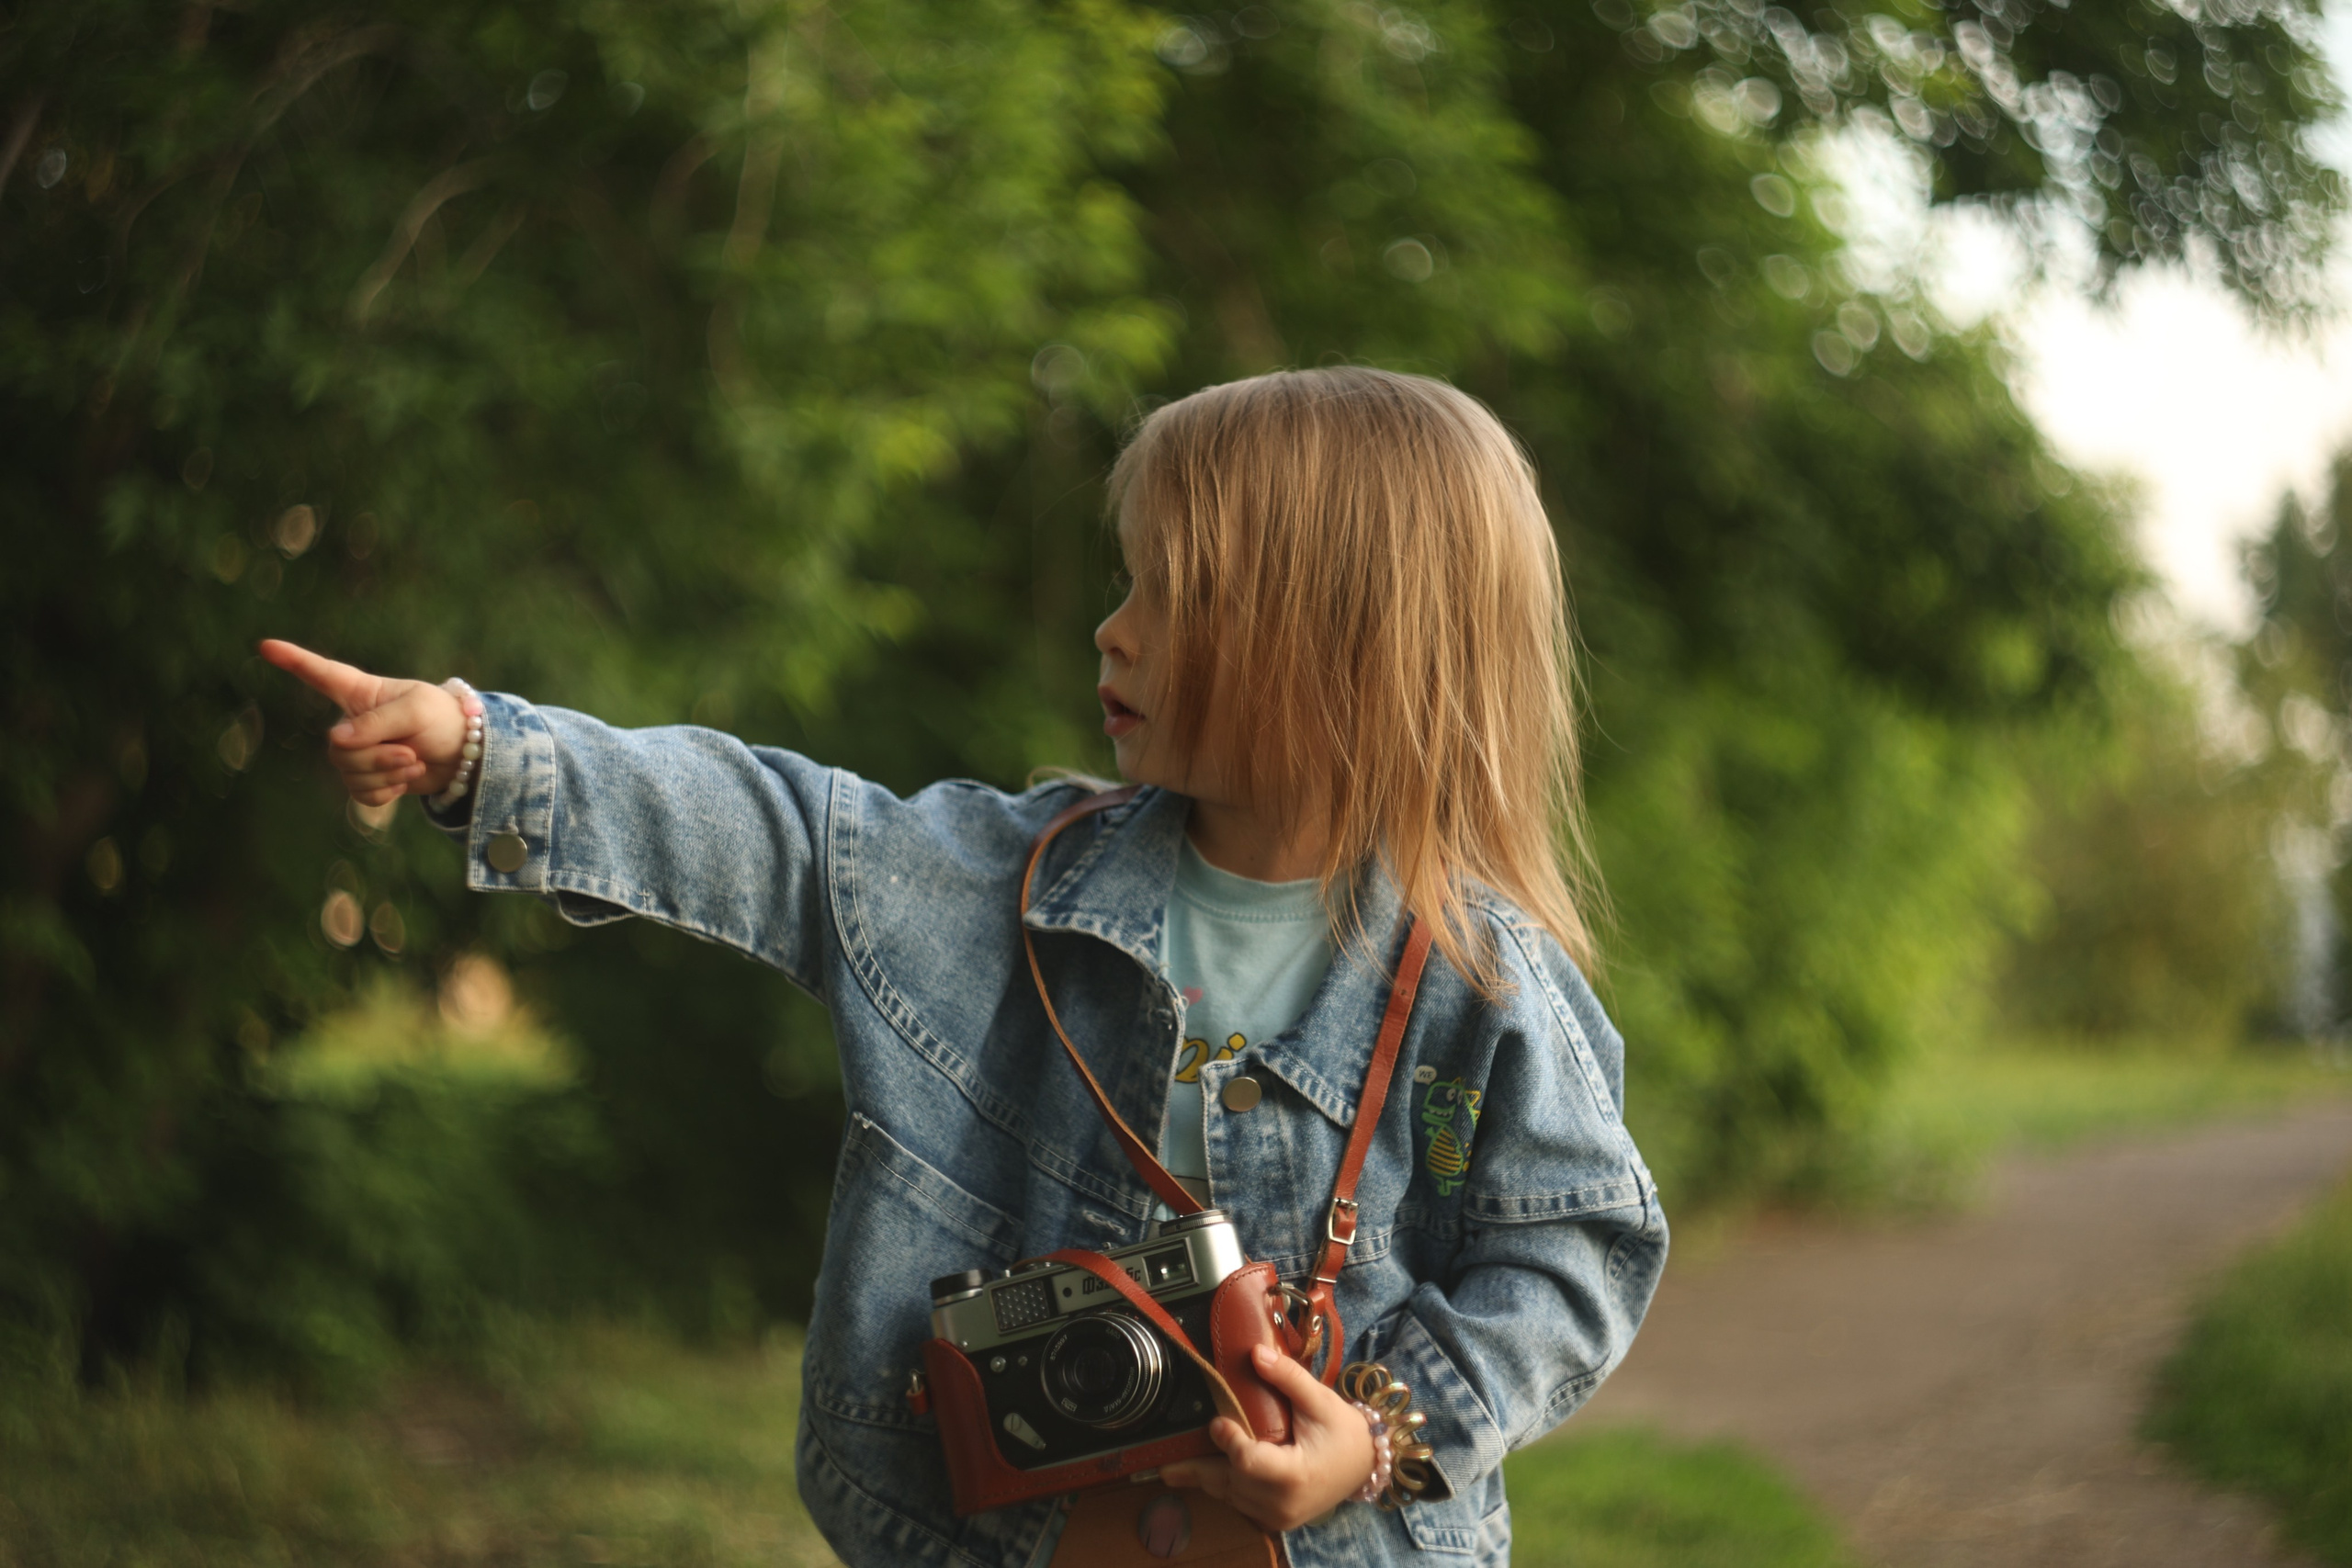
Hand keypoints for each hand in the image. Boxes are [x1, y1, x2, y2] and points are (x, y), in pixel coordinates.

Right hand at [258, 639, 467, 806]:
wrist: (467, 753)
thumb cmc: (442, 719)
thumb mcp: (415, 710)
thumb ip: (375, 723)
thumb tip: (336, 740)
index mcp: (362, 693)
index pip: (321, 674)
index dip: (293, 660)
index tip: (265, 645)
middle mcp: (354, 723)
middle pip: (338, 749)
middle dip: (377, 758)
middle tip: (411, 752)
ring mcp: (360, 752)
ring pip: (348, 774)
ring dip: (387, 775)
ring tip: (415, 761)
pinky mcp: (370, 778)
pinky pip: (361, 795)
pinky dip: (387, 793)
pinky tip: (405, 781)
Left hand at [1159, 1344, 1376, 1532]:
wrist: (1368, 1464)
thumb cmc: (1346, 1433)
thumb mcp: (1320, 1400)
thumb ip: (1287, 1377)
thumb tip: (1256, 1352)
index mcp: (1295, 1474)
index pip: (1249, 1461)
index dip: (1228, 1442)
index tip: (1216, 1421)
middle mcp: (1284, 1502)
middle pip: (1231, 1484)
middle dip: (1199, 1471)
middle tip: (1165, 1466)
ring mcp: (1281, 1515)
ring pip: (1233, 1497)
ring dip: (1207, 1481)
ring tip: (1173, 1471)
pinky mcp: (1278, 1519)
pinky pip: (1242, 1505)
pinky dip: (1225, 1490)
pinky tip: (1204, 1478)